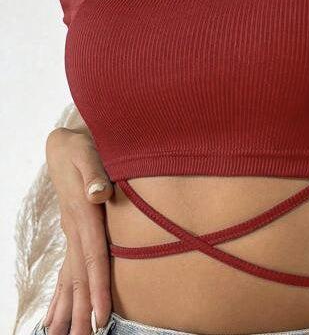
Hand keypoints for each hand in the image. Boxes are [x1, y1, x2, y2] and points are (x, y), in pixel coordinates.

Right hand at [43, 126, 113, 334]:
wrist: (66, 143)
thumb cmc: (83, 146)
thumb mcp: (89, 152)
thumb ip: (95, 173)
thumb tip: (99, 194)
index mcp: (84, 215)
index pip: (93, 256)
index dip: (97, 286)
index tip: (101, 315)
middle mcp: (75, 229)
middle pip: (79, 276)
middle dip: (82, 311)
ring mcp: (71, 232)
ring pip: (70, 277)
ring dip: (69, 309)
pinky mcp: (73, 231)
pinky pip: (66, 268)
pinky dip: (61, 294)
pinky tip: (55, 316)